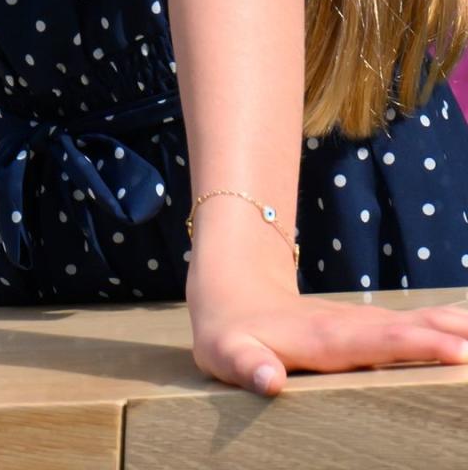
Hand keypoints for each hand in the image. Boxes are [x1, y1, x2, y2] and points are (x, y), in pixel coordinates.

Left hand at [189, 278, 467, 394]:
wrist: (233, 288)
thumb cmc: (229, 333)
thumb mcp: (226, 354)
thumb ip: (249, 367)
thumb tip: (269, 382)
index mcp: (324, 339)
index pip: (377, 342)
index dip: (416, 345)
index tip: (455, 350)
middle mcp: (349, 328)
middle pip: (406, 330)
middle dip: (447, 335)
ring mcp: (358, 324)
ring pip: (411, 323)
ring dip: (449, 327)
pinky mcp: (363, 328)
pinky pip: (408, 327)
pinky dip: (439, 326)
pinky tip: (464, 326)